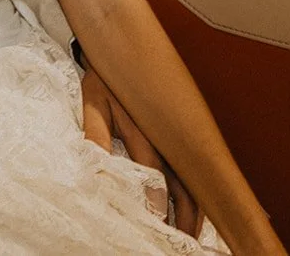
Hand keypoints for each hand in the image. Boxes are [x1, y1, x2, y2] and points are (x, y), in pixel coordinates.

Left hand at [79, 64, 203, 238]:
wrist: (120, 52)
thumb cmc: (104, 81)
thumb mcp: (95, 104)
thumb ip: (96, 135)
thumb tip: (97, 166)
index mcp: (147, 135)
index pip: (156, 180)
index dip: (157, 206)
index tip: (158, 228)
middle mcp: (168, 141)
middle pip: (185, 188)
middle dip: (186, 218)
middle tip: (186, 242)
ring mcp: (177, 140)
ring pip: (193, 183)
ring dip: (195, 209)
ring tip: (194, 235)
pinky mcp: (179, 138)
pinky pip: (191, 172)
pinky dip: (195, 194)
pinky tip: (194, 210)